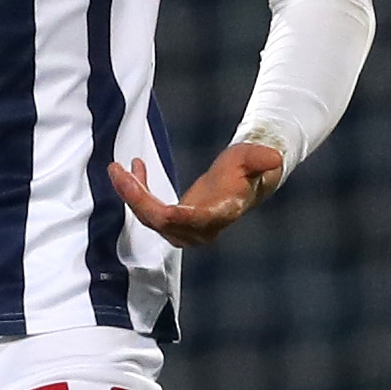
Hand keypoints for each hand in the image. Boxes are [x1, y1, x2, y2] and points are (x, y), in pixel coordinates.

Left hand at [114, 140, 284, 247]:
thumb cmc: (247, 170)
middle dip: (135, 196)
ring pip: (148, 218)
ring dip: (129, 193)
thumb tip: (274, 158)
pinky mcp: (172, 225)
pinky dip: (135, 191)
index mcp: (220, 215)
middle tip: (117, 170)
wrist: (243, 185)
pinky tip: (133, 168)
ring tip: (116, 168)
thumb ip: (259, 158)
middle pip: (160, 221)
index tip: (147, 194)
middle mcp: (199, 230)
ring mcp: (184, 231)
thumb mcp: (253, 158)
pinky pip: (146, 212)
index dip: (170, 213)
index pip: (193, 220)